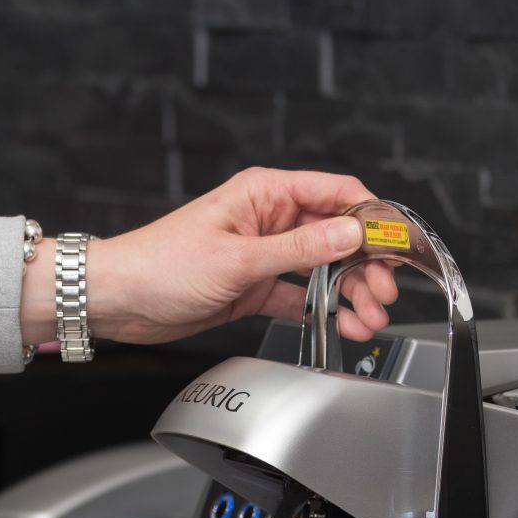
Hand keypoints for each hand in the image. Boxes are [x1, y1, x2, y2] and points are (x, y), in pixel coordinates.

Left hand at [21, 168, 401, 346]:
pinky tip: (341, 324)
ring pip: (324, 269)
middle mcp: (270, 218)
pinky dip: (323, 310)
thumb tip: (349, 236)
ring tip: (367, 319)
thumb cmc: (162, 265)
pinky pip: (301, 294)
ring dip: (349, 293)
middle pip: (338, 236)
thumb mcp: (238, 259)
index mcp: (266, 192)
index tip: (396, 247)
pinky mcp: (255, 285)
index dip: (373, 220)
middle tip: (382, 296)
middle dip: (366, 267)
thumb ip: (299, 250)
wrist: (120, 299)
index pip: (338, 194)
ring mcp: (265, 253)